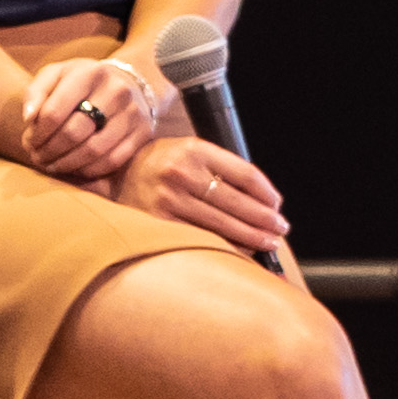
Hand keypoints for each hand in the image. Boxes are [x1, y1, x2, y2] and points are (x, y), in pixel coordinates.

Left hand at [8, 50, 178, 182]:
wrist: (127, 82)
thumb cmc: (81, 81)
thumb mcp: (56, 74)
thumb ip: (36, 92)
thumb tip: (28, 118)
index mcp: (89, 73)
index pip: (54, 111)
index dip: (37, 133)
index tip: (29, 141)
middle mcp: (115, 91)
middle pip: (74, 133)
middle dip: (50, 150)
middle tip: (37, 158)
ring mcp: (132, 113)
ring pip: (94, 150)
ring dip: (67, 164)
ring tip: (52, 166)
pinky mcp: (143, 132)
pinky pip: (113, 160)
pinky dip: (89, 170)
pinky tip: (75, 168)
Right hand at [115, 126, 289, 260]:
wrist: (117, 175)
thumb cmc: (162, 165)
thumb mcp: (190, 152)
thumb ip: (221, 168)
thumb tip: (264, 201)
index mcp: (194, 149)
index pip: (244, 173)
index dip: (266, 193)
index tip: (277, 205)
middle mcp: (180, 173)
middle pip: (237, 202)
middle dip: (264, 219)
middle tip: (280, 228)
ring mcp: (168, 199)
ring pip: (222, 224)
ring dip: (251, 236)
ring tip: (268, 242)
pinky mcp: (159, 222)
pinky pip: (202, 238)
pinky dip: (226, 246)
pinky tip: (240, 248)